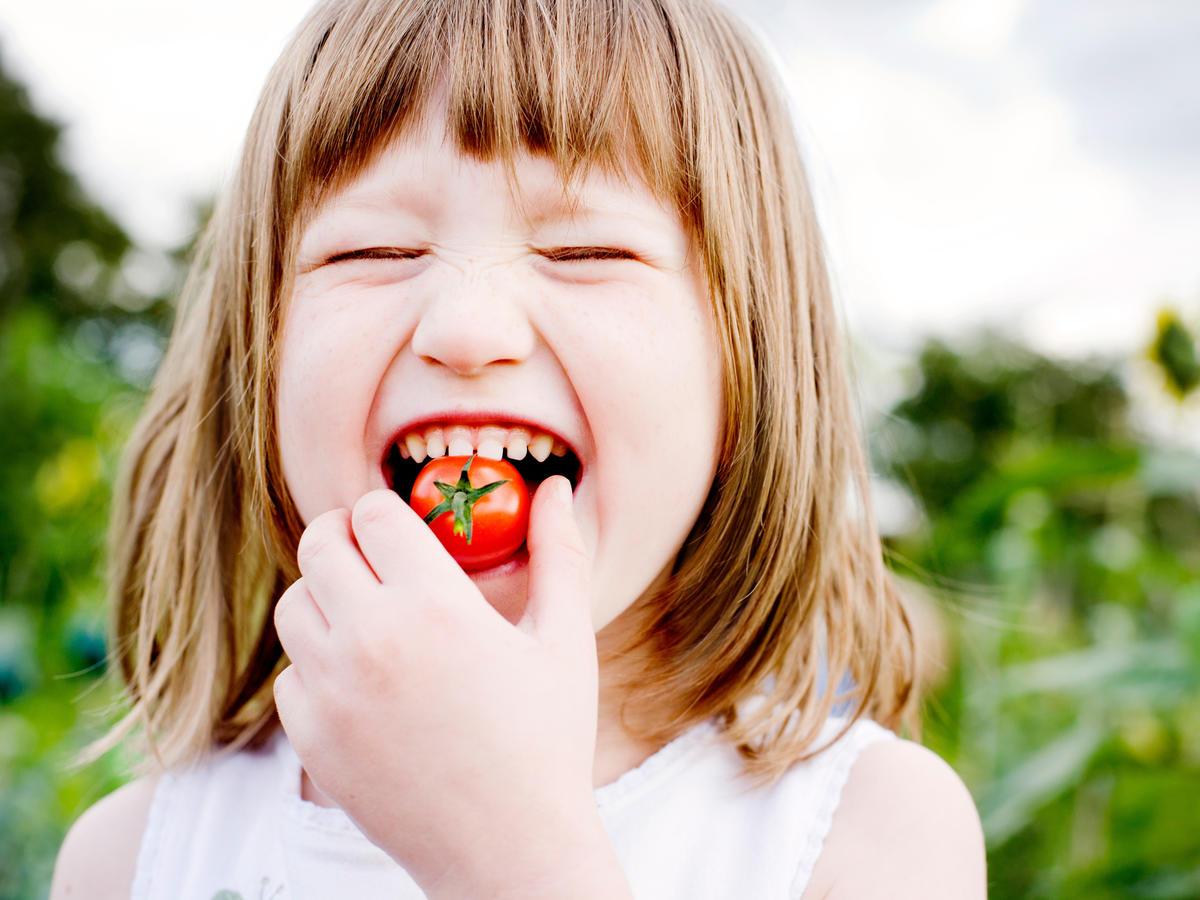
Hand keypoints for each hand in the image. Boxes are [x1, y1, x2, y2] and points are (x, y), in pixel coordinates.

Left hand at [272, 476, 623, 896]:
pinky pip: (290, 673)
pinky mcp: (311, 739)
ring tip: (368, 614)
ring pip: (294, 604)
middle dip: (345, 537)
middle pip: (319, 544)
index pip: (374, 514)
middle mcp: (371, 639)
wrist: (508, 851)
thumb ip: (558, 552)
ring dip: (326, 596)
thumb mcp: (564, 640)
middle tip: (373, 555)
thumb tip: (551, 485)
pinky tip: (363, 681)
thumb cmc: (546, 741)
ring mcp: (332, 692)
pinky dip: (317, 665)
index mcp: (435, 605)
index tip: (402, 526)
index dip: (387, 510)